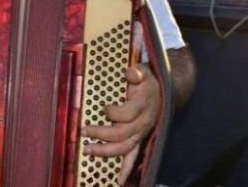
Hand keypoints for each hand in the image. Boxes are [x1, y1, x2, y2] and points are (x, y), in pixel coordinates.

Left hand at [81, 63, 159, 184]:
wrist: (163, 94)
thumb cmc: (149, 82)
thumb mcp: (145, 71)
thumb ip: (138, 72)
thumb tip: (131, 72)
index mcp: (142, 106)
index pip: (126, 114)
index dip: (113, 112)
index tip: (103, 107)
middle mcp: (142, 123)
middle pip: (121, 134)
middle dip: (101, 134)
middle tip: (84, 131)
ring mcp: (141, 133)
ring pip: (124, 148)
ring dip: (105, 151)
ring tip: (88, 150)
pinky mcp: (139, 139)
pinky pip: (133, 156)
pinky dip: (127, 168)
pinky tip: (120, 180)